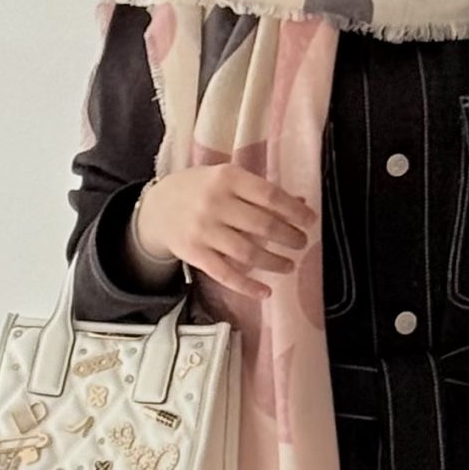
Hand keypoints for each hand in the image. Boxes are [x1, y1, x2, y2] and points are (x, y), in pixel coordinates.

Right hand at [130, 166, 312, 301]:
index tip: (311, 222)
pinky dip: (248, 286)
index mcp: (227, 177)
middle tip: (301, 244)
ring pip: (248, 253)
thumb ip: (260, 191)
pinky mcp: (195, 254)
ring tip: (289, 265)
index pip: (270, 196)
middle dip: (289, 238)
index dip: (294, 211)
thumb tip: (302, 204)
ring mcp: (204, 230)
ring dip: (275, 262)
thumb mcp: (227, 179)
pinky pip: (226, 274)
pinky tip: (266, 291)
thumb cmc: (200, 190)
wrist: (157, 208)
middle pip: (263, 226)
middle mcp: (215, 202)